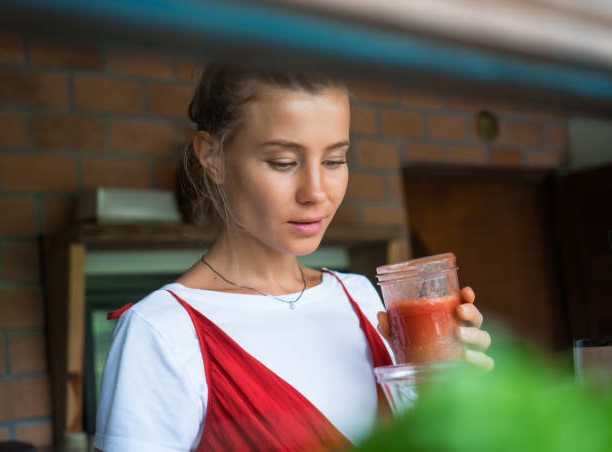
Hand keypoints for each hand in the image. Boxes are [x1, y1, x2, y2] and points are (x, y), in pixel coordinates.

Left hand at [377, 286, 493, 369]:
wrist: (417, 388)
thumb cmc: (414, 357)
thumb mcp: (400, 341)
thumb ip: (391, 329)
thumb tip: (382, 315)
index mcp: (451, 322)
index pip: (464, 305)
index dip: (468, 297)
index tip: (465, 292)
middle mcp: (465, 335)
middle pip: (477, 319)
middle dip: (472, 312)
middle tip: (459, 311)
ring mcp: (472, 352)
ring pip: (484, 339)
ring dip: (473, 334)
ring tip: (458, 333)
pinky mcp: (474, 371)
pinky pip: (486, 363)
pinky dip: (479, 359)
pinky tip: (466, 357)